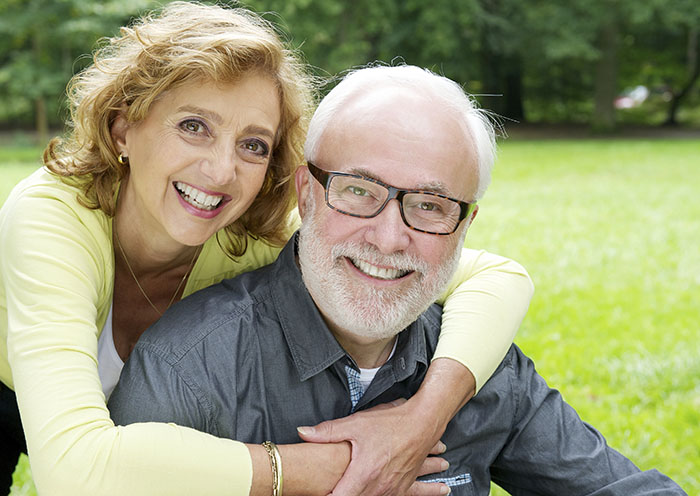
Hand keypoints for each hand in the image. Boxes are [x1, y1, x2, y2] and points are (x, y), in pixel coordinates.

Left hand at [297, 399, 448, 495]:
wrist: (423, 423)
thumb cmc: (391, 424)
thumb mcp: (356, 424)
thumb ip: (327, 431)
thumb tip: (303, 432)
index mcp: (364, 474)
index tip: (318, 493)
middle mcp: (379, 486)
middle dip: (343, 495)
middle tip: (331, 489)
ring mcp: (393, 489)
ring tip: (355, 489)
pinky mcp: (403, 488)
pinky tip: (375, 493)